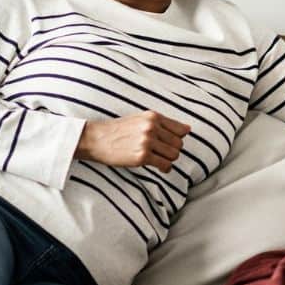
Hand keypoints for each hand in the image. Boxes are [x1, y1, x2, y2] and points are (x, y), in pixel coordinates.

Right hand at [76, 111, 190, 170]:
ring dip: (169, 159)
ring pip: (174, 154)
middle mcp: (152, 128)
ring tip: (160, 159)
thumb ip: (161, 123)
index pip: (180, 129)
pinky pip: (165, 164)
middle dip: (173, 150)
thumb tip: (187, 129)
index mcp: (153, 117)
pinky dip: (165, 168)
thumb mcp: (140, 119)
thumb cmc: (118, 130)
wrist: (96, 139)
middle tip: (163, 153)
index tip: (172, 143)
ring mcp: (147, 142)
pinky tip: (160, 167)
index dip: (179, 138)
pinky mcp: (142, 157)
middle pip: (178, 143)